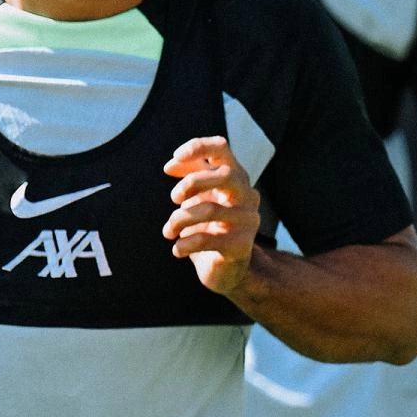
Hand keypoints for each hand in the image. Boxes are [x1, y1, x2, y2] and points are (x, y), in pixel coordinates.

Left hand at [162, 136, 259, 295]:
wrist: (229, 269)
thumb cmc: (211, 226)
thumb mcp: (200, 197)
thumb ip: (189, 176)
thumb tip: (170, 165)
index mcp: (235, 177)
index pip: (222, 148)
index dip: (198, 146)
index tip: (175, 156)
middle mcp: (247, 195)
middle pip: (225, 175)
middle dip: (192, 183)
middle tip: (173, 197)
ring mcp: (248, 220)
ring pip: (210, 209)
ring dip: (179, 219)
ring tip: (168, 231)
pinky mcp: (241, 246)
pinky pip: (206, 239)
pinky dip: (184, 244)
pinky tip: (177, 249)